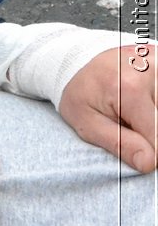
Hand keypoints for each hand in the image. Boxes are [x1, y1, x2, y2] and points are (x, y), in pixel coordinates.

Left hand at [59, 44, 157, 172]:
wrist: (77, 62)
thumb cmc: (80, 94)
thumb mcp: (87, 123)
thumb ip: (119, 144)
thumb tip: (150, 163)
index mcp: (130, 90)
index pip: (157, 137)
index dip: (151, 152)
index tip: (142, 156)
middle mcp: (152, 72)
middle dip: (150, 131)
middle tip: (129, 124)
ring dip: (153, 117)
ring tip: (135, 112)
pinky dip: (155, 105)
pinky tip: (143, 104)